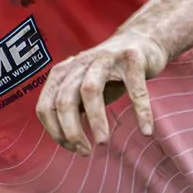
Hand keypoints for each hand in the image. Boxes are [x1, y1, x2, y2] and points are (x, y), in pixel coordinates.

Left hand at [35, 27, 168, 152]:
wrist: (140, 41)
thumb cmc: (110, 73)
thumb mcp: (84, 89)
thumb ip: (73, 109)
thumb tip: (67, 142)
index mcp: (62, 73)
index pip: (46, 106)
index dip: (56, 132)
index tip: (73, 148)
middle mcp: (79, 63)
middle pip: (64, 100)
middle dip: (72, 130)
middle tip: (84, 152)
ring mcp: (105, 59)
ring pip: (90, 91)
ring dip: (95, 121)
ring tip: (102, 142)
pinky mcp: (132, 59)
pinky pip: (135, 89)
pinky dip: (141, 112)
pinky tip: (146, 131)